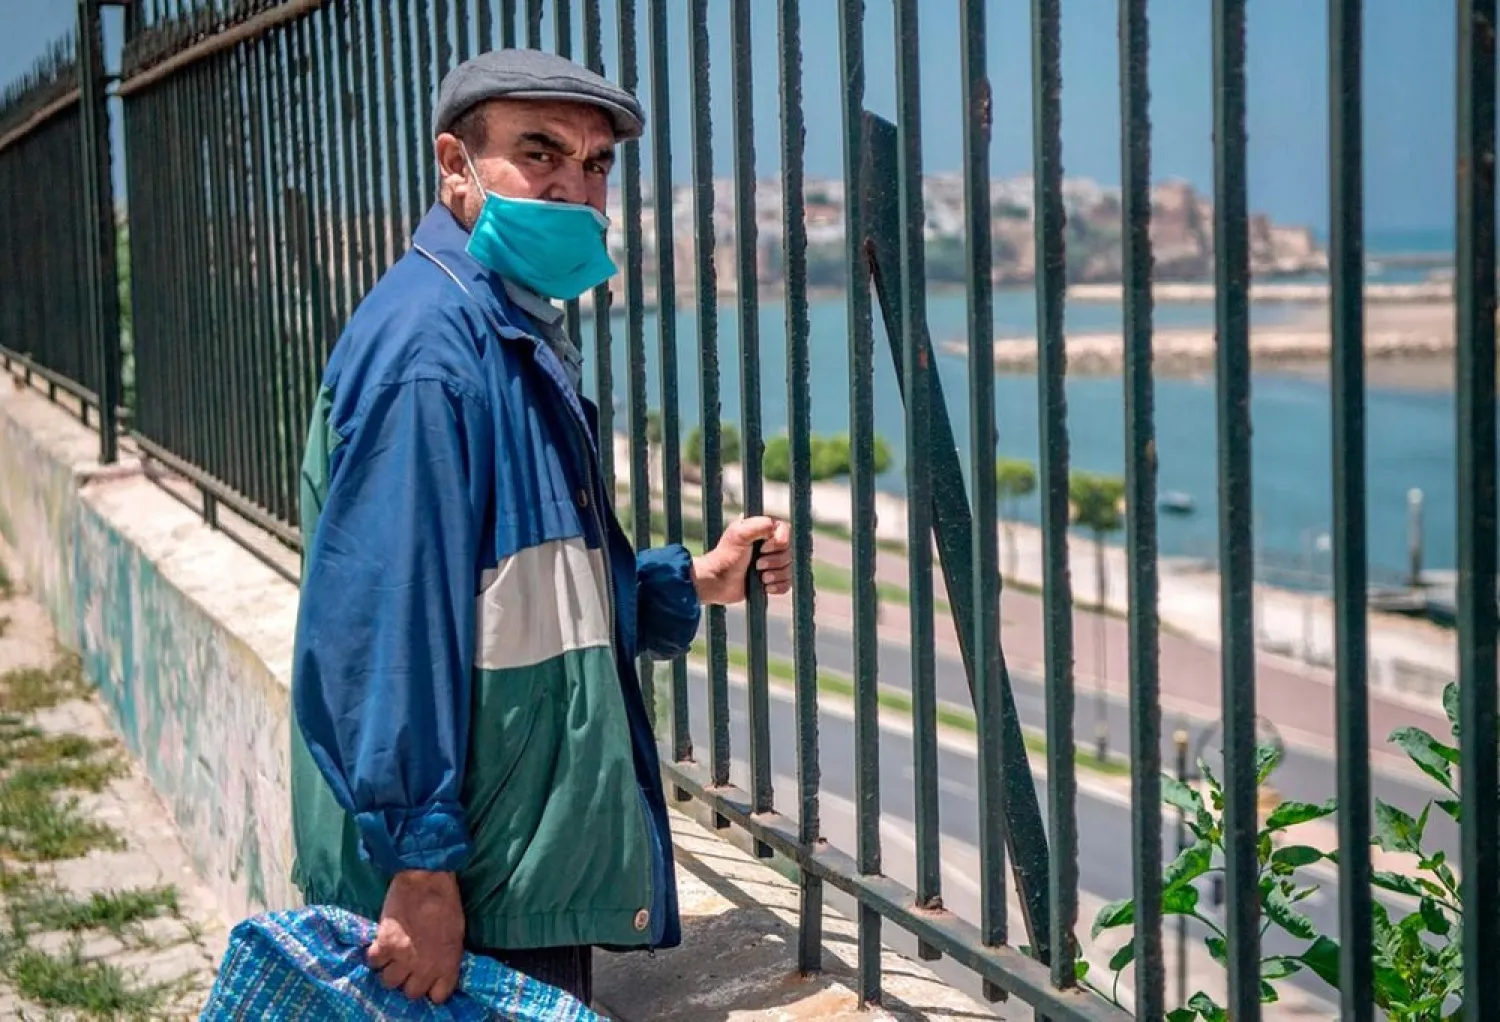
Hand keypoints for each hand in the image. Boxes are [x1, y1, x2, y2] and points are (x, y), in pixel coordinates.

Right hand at [366, 870, 464, 1002]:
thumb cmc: (447, 903)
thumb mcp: (457, 934)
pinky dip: (375, 956)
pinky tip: (380, 945)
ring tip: (392, 958)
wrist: (426, 879)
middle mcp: (425, 967)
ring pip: (389, 982)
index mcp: (447, 964)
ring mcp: (403, 958)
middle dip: (409, 980)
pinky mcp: (384, 945)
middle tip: (408, 967)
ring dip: (390, 971)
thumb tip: (438, 968)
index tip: (428, 979)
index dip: (432, 988)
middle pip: (411, 993)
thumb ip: (447, 957)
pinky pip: (373, 963)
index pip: (438, 996)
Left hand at [693, 516, 791, 605]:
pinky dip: (778, 586)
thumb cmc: (725, 557)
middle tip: (757, 565)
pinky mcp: (771, 579)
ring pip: (789, 568)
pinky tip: (765, 586)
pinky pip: (787, 583)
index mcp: (762, 530)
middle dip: (774, 562)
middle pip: (789, 552)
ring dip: (775, 575)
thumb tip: (775, 526)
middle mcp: (769, 545)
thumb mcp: (738, 535)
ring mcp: (771, 563)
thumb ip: (759, 525)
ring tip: (761, 578)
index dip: (778, 542)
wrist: (717, 582)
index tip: (763, 549)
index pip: (786, 531)